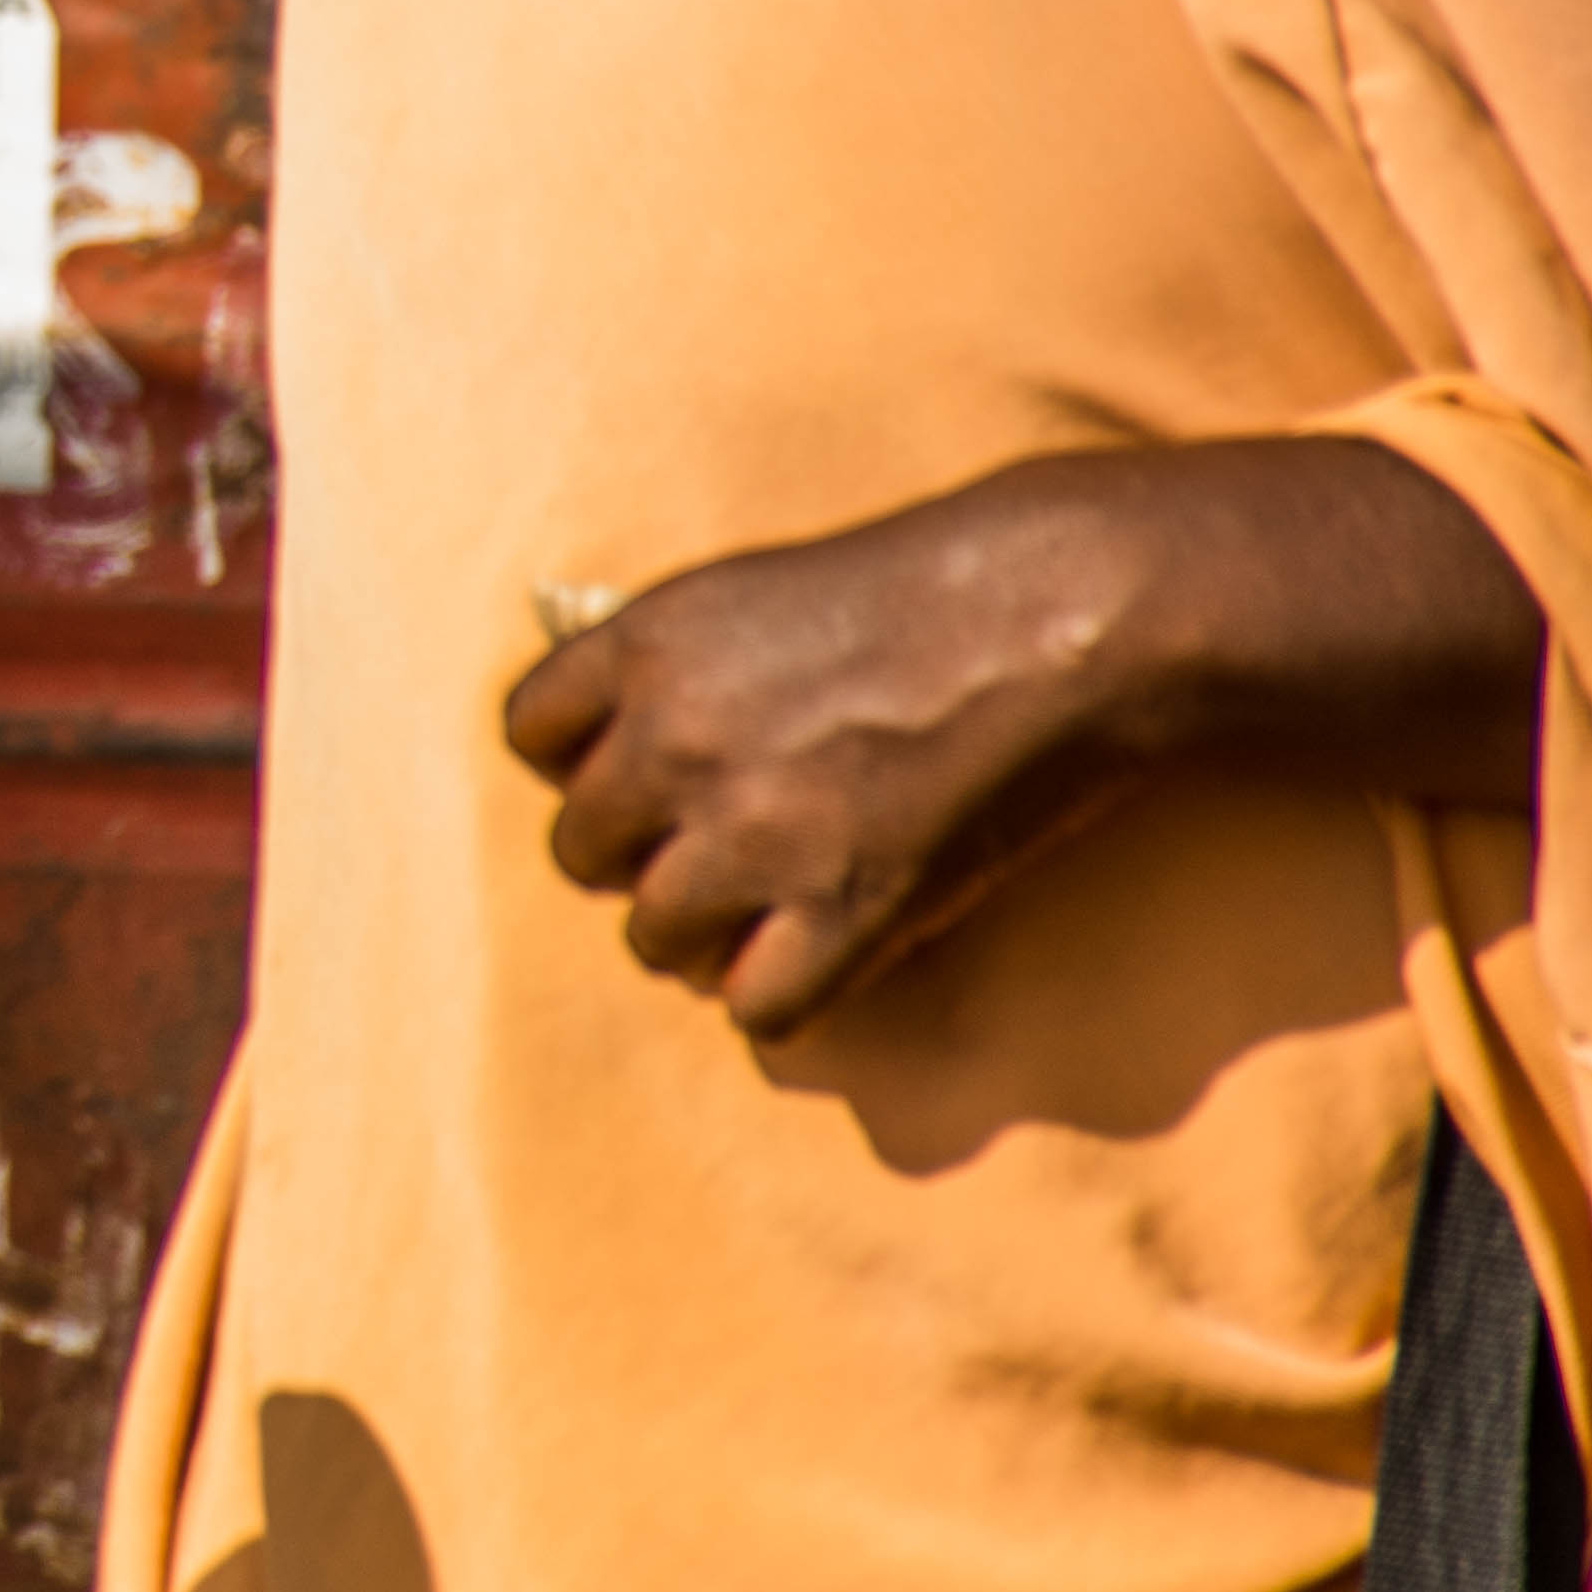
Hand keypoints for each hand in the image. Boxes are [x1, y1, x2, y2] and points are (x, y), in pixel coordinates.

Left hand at [508, 440, 1540, 1038]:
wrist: (1063, 609)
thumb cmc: (921, 585)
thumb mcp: (750, 588)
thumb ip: (666, 659)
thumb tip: (601, 726)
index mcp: (644, 649)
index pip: (528, 736)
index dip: (581, 759)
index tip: (640, 768)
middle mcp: (675, 744)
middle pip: (577, 849)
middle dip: (638, 853)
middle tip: (710, 846)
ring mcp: (756, 833)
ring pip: (652, 939)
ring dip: (699, 936)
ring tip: (758, 911)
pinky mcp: (848, 907)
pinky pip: (758, 1006)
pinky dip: (784, 997)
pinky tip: (820, 956)